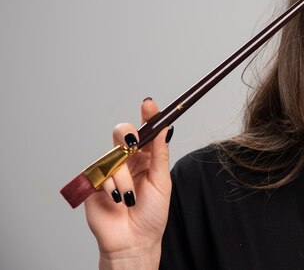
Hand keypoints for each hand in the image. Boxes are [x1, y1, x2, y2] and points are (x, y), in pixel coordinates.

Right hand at [84, 98, 172, 268]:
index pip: (147, 131)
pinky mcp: (94, 181)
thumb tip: (165, 128)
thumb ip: (160, 154)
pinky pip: (102, 174)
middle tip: (133, 144)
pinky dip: (112, 189)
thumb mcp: (162, 182)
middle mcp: (128, 160)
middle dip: (127, 135)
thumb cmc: (151, 214)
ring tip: (130, 199)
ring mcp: (110, 170)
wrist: (133, 241)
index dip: (148, 116)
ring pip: (113, 157)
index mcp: (147, 157)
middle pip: (122, 133)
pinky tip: (117, 202)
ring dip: (124, 180)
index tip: (149, 104)